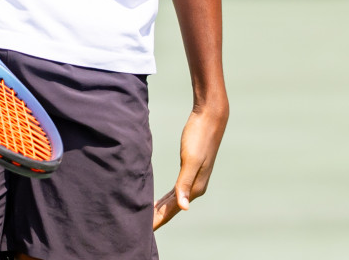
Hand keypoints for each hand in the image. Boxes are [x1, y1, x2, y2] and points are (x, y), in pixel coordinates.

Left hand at [152, 101, 227, 229]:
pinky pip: (175, 191)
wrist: (210, 117)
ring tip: (146, 219)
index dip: (158, 221)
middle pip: (172, 208)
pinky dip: (165, 199)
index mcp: (195, 188)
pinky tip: (158, 201)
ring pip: (173, 201)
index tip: (143, 231)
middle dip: (157, 218)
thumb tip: (183, 208)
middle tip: (139, 229)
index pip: (172, 210)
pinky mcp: (190, 169)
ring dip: (160, 210)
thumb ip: (185, 183)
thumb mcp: (190, 159)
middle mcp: (195, 187)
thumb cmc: (199, 136)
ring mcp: (194, 179)